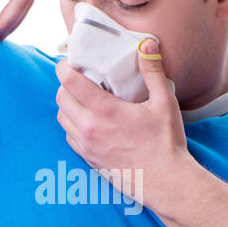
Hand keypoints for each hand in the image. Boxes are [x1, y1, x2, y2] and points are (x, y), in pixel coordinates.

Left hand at [54, 38, 193, 212]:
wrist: (165, 182)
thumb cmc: (166, 143)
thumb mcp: (165, 103)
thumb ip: (152, 71)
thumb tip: (146, 44)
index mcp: (105, 111)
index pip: (68, 80)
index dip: (65, 66)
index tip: (73, 61)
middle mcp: (89, 128)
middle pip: (60, 97)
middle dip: (66, 84)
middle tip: (81, 78)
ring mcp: (86, 146)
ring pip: (62, 117)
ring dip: (68, 104)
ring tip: (84, 98)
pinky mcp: (88, 159)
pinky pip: (69, 136)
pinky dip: (73, 124)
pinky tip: (89, 120)